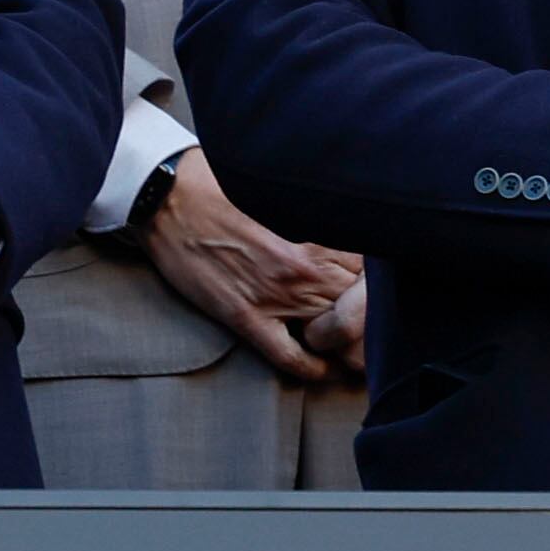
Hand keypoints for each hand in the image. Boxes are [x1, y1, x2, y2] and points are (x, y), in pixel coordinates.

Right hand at [143, 148, 363, 380]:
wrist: (167, 197)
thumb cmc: (221, 183)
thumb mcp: (280, 188)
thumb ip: (318, 205)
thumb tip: (348, 208)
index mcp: (314, 232)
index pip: (372, 268)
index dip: (381, 280)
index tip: (383, 284)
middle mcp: (301, 268)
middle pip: (360, 305)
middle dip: (371, 316)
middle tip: (376, 320)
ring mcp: (273, 296)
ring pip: (332, 334)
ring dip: (348, 343)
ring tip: (357, 344)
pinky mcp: (244, 317)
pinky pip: (290, 356)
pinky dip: (312, 367)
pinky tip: (322, 365)